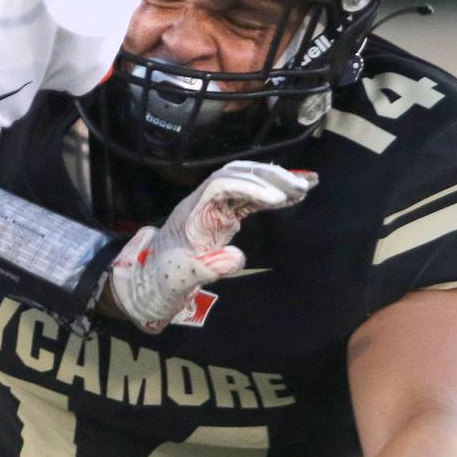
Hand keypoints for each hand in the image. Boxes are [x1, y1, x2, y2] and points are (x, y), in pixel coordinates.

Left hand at [104, 161, 316, 331]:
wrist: (150, 282)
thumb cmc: (162, 280)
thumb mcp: (180, 278)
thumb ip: (206, 268)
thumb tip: (238, 258)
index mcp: (191, 212)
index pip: (220, 185)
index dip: (249, 186)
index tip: (276, 198)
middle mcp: (203, 203)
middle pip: (236, 175)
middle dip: (268, 176)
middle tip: (300, 185)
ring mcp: (213, 209)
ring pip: (245, 183)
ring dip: (275, 181)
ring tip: (306, 185)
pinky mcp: (223, 218)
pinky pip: (250, 200)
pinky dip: (273, 197)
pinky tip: (294, 197)